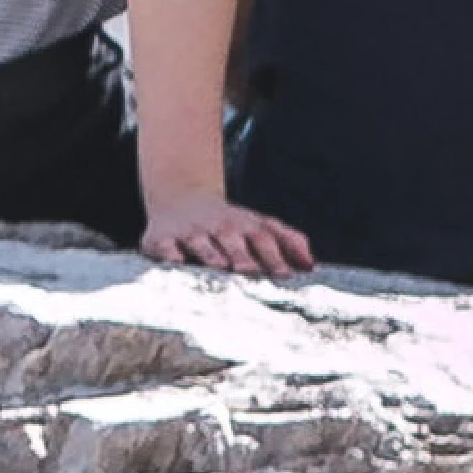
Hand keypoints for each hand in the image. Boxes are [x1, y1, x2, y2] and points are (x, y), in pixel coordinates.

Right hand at [140, 193, 313, 277]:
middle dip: (243, 257)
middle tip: (253, 273)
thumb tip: (311, 264)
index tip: (285, 274)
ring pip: (201, 243)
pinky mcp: (161, 239)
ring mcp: (190, 232)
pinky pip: (165, 247)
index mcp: (245, 226)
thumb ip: (288, 241)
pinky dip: (170, 254)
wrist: (180, 198)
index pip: (263, 239)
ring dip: (211, 254)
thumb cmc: (228, 223)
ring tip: (221, 267)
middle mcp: (218, 228)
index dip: (274, 256)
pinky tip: (176, 264)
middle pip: (233, 241)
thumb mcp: (259, 224)